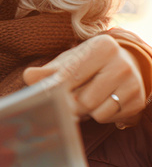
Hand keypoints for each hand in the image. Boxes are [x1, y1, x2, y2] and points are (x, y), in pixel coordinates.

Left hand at [23, 35, 145, 124]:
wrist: (122, 65)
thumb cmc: (87, 64)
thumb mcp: (67, 62)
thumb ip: (47, 71)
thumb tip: (28, 76)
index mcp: (102, 48)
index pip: (70, 77)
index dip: (56, 89)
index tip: (49, 94)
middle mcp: (121, 64)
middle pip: (82, 100)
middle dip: (71, 103)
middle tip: (69, 97)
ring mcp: (133, 84)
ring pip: (95, 112)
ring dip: (85, 111)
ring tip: (87, 97)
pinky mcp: (138, 102)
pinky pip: (107, 119)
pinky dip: (99, 115)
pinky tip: (101, 102)